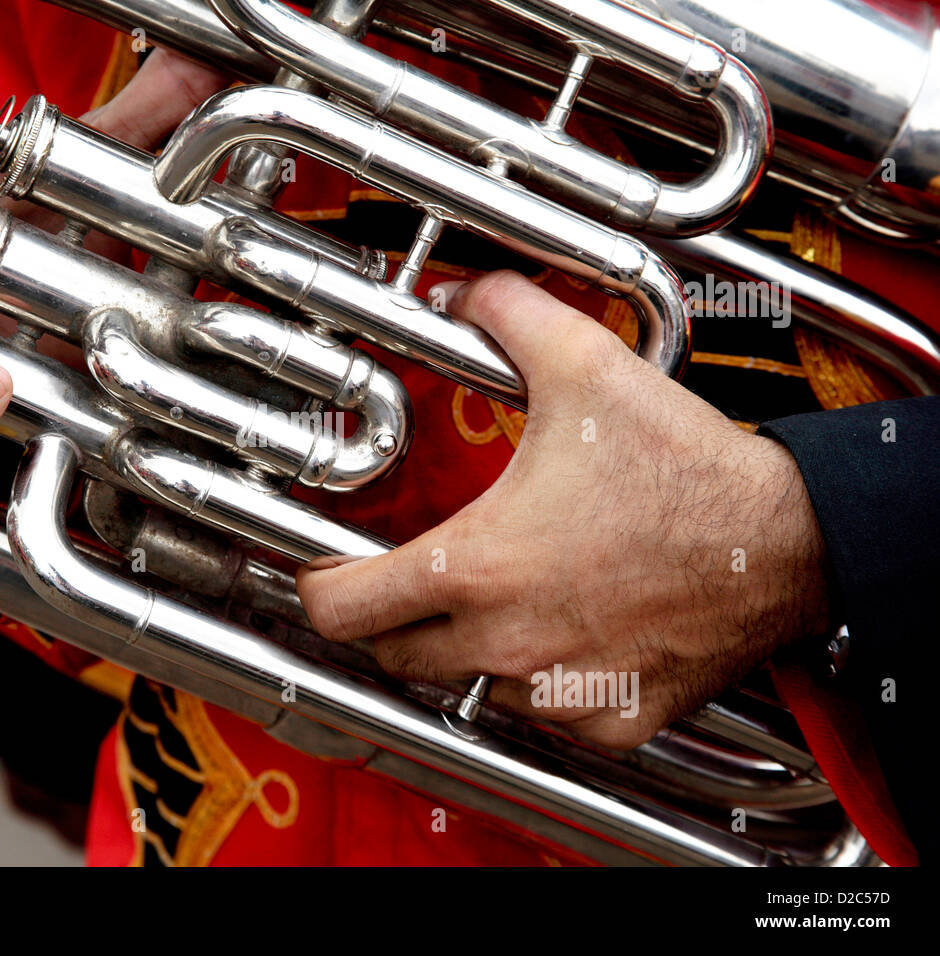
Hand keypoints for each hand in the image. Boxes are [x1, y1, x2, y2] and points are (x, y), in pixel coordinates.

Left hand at [296, 272, 831, 748]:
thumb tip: (458, 293)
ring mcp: (555, 695)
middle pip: (389, 654)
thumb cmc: (685, 468)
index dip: (319, 586)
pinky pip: (540, 715)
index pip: (338, 610)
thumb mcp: (586, 366)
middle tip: (410, 575)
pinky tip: (567, 632)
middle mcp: (503, 644)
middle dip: (387, 615)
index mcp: (476, 568)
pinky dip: (538, 681)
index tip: (329, 568)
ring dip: (464, 648)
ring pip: (464, 686)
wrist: (791, 543)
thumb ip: (505, 315)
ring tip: (503, 596)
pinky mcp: (606, 723)